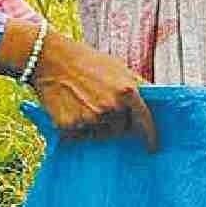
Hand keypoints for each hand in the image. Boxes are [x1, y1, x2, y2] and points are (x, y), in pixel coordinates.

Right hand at [23, 27, 158, 150]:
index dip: (149, 136)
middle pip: (121, 129)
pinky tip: (71, 109)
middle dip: (117, 123)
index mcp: (127, 92)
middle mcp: (110, 108)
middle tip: (102, 107)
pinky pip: (79, 136)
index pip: (144, 121)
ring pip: (100, 134)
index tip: (151, 147)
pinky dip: (77, 128)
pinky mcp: (69, 126)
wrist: (50, 59)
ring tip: (84, 104)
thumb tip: (155, 101)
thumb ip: (137, 86)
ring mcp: (89, 119)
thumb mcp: (119, 68)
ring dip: (96, 126)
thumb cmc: (87, 61)